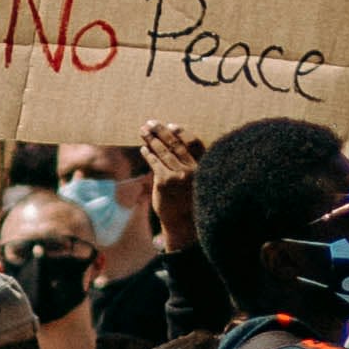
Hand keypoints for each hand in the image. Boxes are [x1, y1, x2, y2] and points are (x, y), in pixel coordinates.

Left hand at [141, 120, 203, 251]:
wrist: (186, 226)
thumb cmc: (192, 203)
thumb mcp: (199, 182)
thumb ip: (193, 165)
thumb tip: (176, 144)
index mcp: (205, 166)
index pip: (194, 142)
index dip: (182, 132)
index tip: (172, 125)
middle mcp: (194, 169)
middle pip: (175, 144)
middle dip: (161, 131)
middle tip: (151, 123)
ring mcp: (179, 175)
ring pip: (163, 151)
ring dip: (152, 139)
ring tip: (143, 131)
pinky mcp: (165, 181)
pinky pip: (155, 163)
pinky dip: (148, 154)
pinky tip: (144, 149)